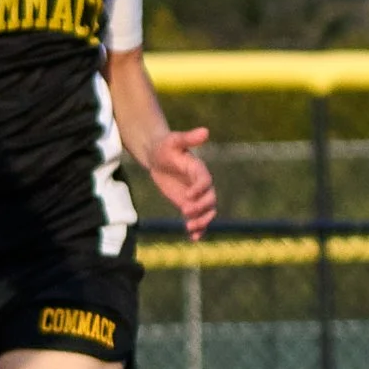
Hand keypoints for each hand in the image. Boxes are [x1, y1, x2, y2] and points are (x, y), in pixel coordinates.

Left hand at [148, 126, 215, 240]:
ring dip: (202, 221)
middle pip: (209, 200)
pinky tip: (193, 238)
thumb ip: (188, 138)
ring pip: (206, 212)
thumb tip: (205, 131)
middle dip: (200, 208)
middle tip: (186, 212)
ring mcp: (196, 196)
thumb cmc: (166, 147)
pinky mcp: (189, 204)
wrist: (158, 156)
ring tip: (190, 227)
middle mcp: (201, 185)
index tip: (188, 196)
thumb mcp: (174, 141)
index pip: (205, 182)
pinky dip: (198, 229)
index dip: (199, 190)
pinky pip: (197, 218)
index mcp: (200, 170)